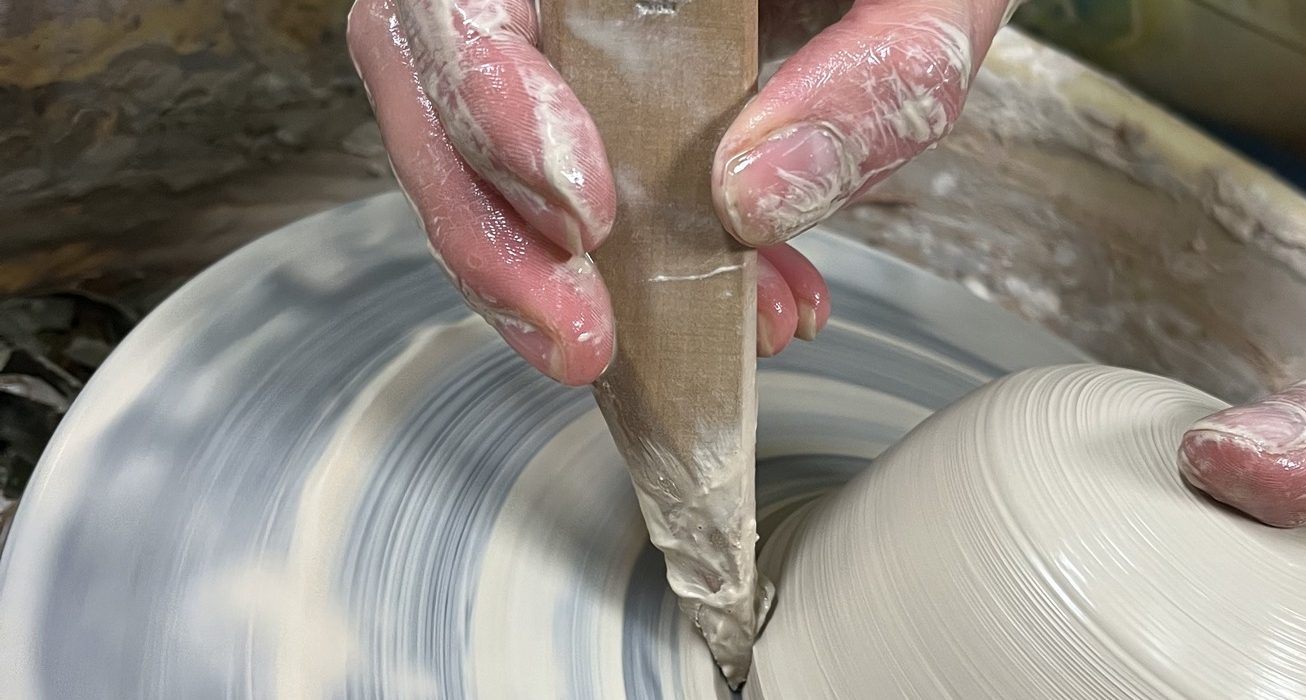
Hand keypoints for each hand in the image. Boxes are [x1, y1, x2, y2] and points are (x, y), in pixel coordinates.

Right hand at [346, 0, 1016, 383]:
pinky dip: (631, 263)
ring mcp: (558, 21)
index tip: (583, 215)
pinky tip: (737, 301)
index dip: (489, 104)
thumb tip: (754, 202)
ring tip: (633, 348)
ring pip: (467, 141)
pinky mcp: (588, 80)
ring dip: (539, 268)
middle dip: (488, 232)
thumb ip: (876, 82)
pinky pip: (550, 176)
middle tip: (579, 340)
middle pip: (424, 75)